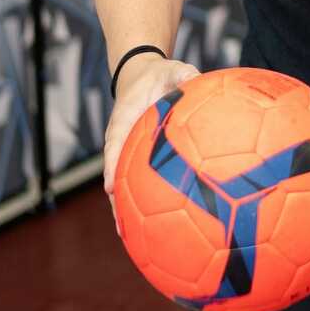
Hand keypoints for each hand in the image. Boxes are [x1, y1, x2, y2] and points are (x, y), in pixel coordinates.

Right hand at [102, 55, 199, 233]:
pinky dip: (145, 203)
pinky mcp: (137, 159)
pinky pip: (139, 183)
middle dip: (117, 204)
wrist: (140, 76)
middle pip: (115, 177)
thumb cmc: (157, 74)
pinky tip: (161, 227)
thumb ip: (183, 74)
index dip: (113, 167)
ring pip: (124, 186)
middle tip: (122, 230)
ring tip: (134, 241)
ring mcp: (127, 153)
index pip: (115, 146)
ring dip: (127, 211)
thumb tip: (198, 78)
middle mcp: (121, 141)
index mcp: (124, 121)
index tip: (111, 188)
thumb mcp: (171, 68)